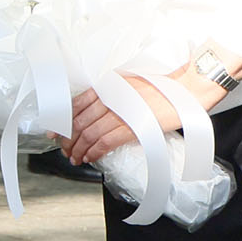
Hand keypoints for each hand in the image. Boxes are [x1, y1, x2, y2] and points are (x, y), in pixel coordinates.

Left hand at [62, 69, 219, 165]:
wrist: (186, 86)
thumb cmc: (162, 85)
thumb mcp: (129, 82)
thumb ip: (112, 94)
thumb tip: (99, 110)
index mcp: (107, 87)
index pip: (76, 105)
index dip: (62, 122)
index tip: (55, 132)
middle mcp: (110, 98)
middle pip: (79, 122)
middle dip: (68, 139)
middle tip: (65, 149)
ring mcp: (120, 113)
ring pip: (89, 134)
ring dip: (79, 149)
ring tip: (75, 158)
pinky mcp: (132, 126)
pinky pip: (105, 142)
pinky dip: (94, 151)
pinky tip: (90, 157)